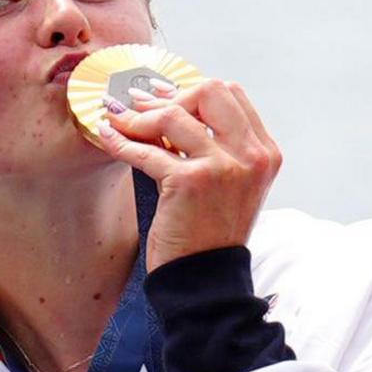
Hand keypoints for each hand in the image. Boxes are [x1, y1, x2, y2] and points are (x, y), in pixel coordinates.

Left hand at [102, 78, 281, 271]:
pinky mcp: (191, 181)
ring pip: (174, 115)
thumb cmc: (210, 233)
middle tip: (139, 107)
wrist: (206, 280)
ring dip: (139, 117)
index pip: (232, 95)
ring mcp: (222, 167)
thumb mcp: (229, 184)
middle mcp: (251, 155)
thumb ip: (217, 146)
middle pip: (209, 91)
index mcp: (264, 153)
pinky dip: (121, 141)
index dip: (193, 91)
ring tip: (119, 120)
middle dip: (170, 96)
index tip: (163, 97)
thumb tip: (172, 103)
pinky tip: (107, 136)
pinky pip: (148, 150)